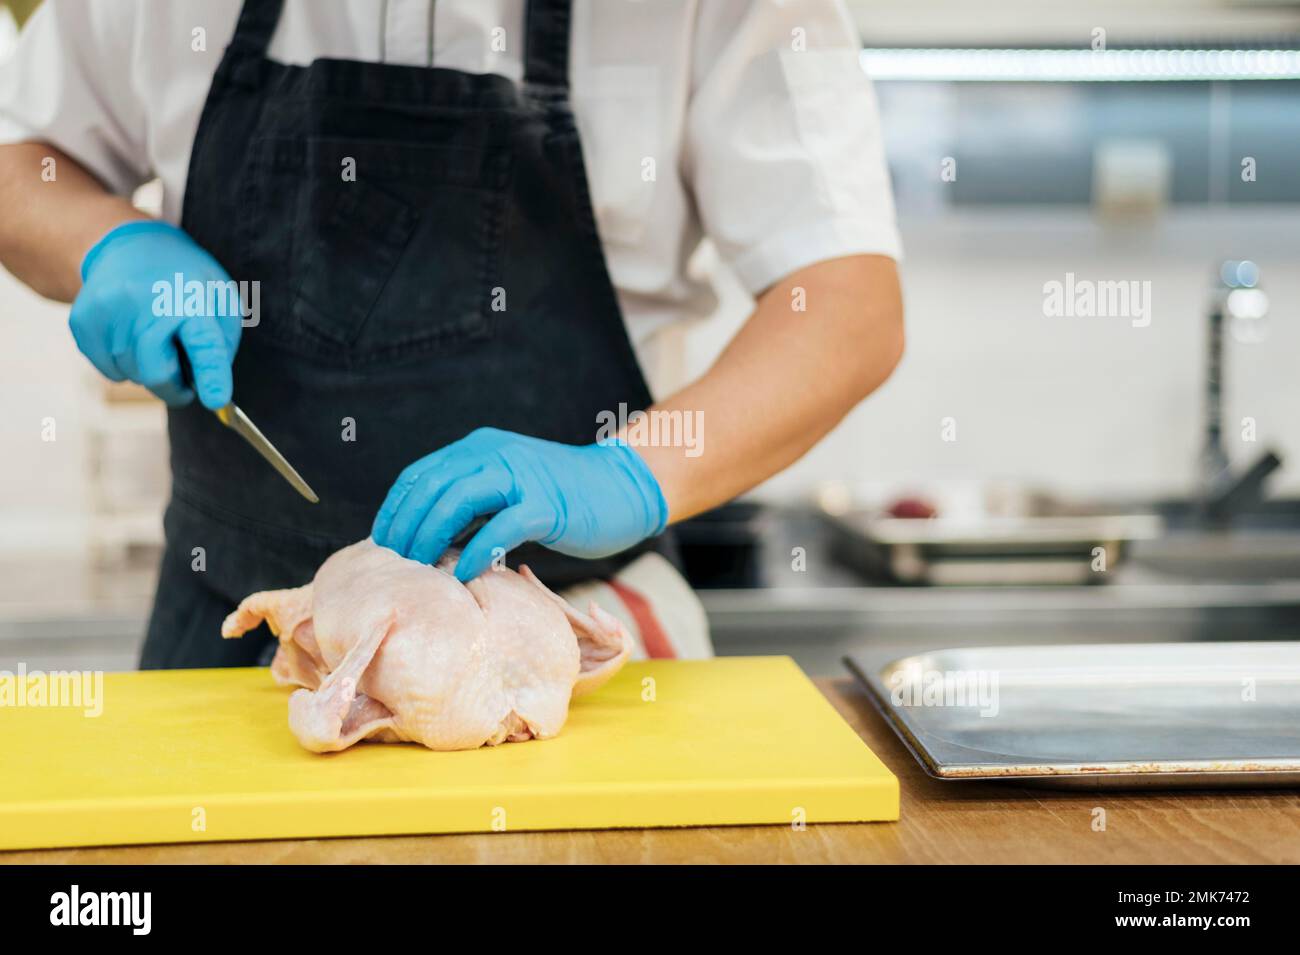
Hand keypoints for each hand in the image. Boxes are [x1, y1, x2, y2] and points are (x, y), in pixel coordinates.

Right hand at [70, 220, 242, 407]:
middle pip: (156, 374)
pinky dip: (125, 365)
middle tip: (185, 381)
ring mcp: (108, 312)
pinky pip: (110, 371)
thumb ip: (220, 344)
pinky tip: (131, 335)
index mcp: (189, 297)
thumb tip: (211, 391)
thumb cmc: (184, 279)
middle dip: (174, 388)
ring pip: (132, 375)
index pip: (202, 342)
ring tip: (155, 336)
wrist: (126, 246)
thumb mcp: (219, 297)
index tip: (217, 401)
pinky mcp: (83, 322)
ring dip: (149, 370)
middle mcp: (144, 302)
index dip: (211, 375)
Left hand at [371, 427, 668, 581]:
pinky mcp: (546, 505)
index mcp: (481, 448)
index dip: (394, 508)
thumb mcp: (508, 486)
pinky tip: (463, 573)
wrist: (621, 488)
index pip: (420, 474)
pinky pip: (500, 527)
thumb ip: (473, 501)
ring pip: (458, 500)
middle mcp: (496, 454)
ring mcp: (522, 477)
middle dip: (407, 527)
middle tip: (397, 562)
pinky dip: (475, 551)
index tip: (382, 541)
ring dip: (431, 536)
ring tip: (420, 567)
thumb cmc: (561, 498)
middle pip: (432, 487)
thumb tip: (429, 537)